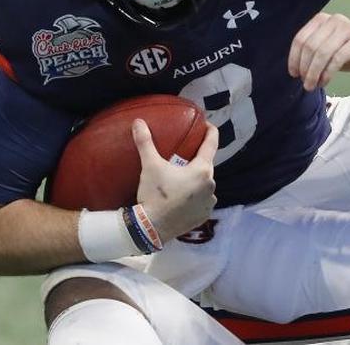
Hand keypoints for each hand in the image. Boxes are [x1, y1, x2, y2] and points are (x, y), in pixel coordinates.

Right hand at [133, 119, 217, 241]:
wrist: (152, 227)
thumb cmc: (154, 194)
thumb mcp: (150, 166)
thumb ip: (146, 142)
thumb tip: (138, 121)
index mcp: (202, 170)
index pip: (211, 144)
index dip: (211, 132)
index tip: (208, 125)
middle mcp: (211, 185)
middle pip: (206, 166)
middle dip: (197, 161)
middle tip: (183, 158)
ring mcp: (209, 202)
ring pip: (205, 185)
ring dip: (196, 181)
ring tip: (181, 181)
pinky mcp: (204, 215)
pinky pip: (203, 201)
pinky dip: (195, 197)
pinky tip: (183, 198)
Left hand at [288, 12, 349, 90]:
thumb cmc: (347, 53)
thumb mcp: (325, 50)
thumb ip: (311, 53)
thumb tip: (295, 70)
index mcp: (322, 19)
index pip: (300, 38)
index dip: (294, 58)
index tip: (294, 74)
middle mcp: (334, 20)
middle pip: (310, 46)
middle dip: (305, 68)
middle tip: (306, 83)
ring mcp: (347, 29)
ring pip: (322, 52)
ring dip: (314, 73)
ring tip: (312, 85)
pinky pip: (337, 58)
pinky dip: (327, 73)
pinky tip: (325, 82)